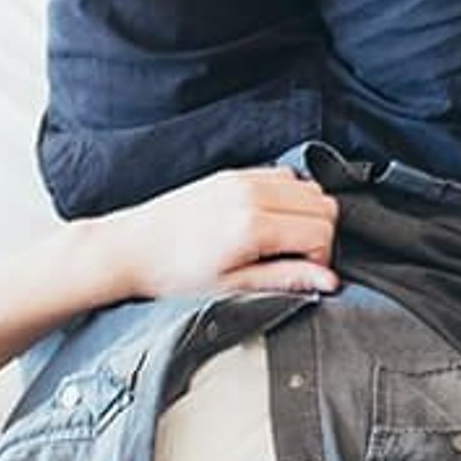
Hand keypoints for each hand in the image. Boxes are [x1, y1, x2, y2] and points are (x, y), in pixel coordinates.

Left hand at [99, 165, 341, 302]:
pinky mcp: (234, 173)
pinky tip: (269, 221)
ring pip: (309, 187)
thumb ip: (285, 279)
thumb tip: (328, 280)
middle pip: (323, 205)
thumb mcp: (231, 287)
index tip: (301, 273)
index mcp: (252, 225)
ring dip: (306, 214)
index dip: (320, 259)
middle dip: (319, 235)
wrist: (132, 249)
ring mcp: (243, 178)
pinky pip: (284, 176)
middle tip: (294, 259)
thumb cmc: (173, 273)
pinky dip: (290, 197)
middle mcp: (252, 193)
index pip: (321, 231)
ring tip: (280, 241)